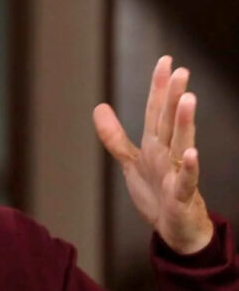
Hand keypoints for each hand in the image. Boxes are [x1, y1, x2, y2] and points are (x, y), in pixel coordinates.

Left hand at [93, 56, 212, 254]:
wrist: (173, 229)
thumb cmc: (156, 193)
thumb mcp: (130, 161)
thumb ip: (114, 136)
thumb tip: (98, 106)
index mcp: (154, 145)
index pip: (156, 111)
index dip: (158, 87)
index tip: (165, 61)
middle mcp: (167, 154)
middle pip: (169, 122)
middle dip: (173, 97)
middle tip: (181, 70)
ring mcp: (177, 174)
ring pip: (180, 144)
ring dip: (184, 122)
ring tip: (188, 99)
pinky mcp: (182, 196)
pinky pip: (186, 180)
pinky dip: (189, 167)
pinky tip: (191, 152)